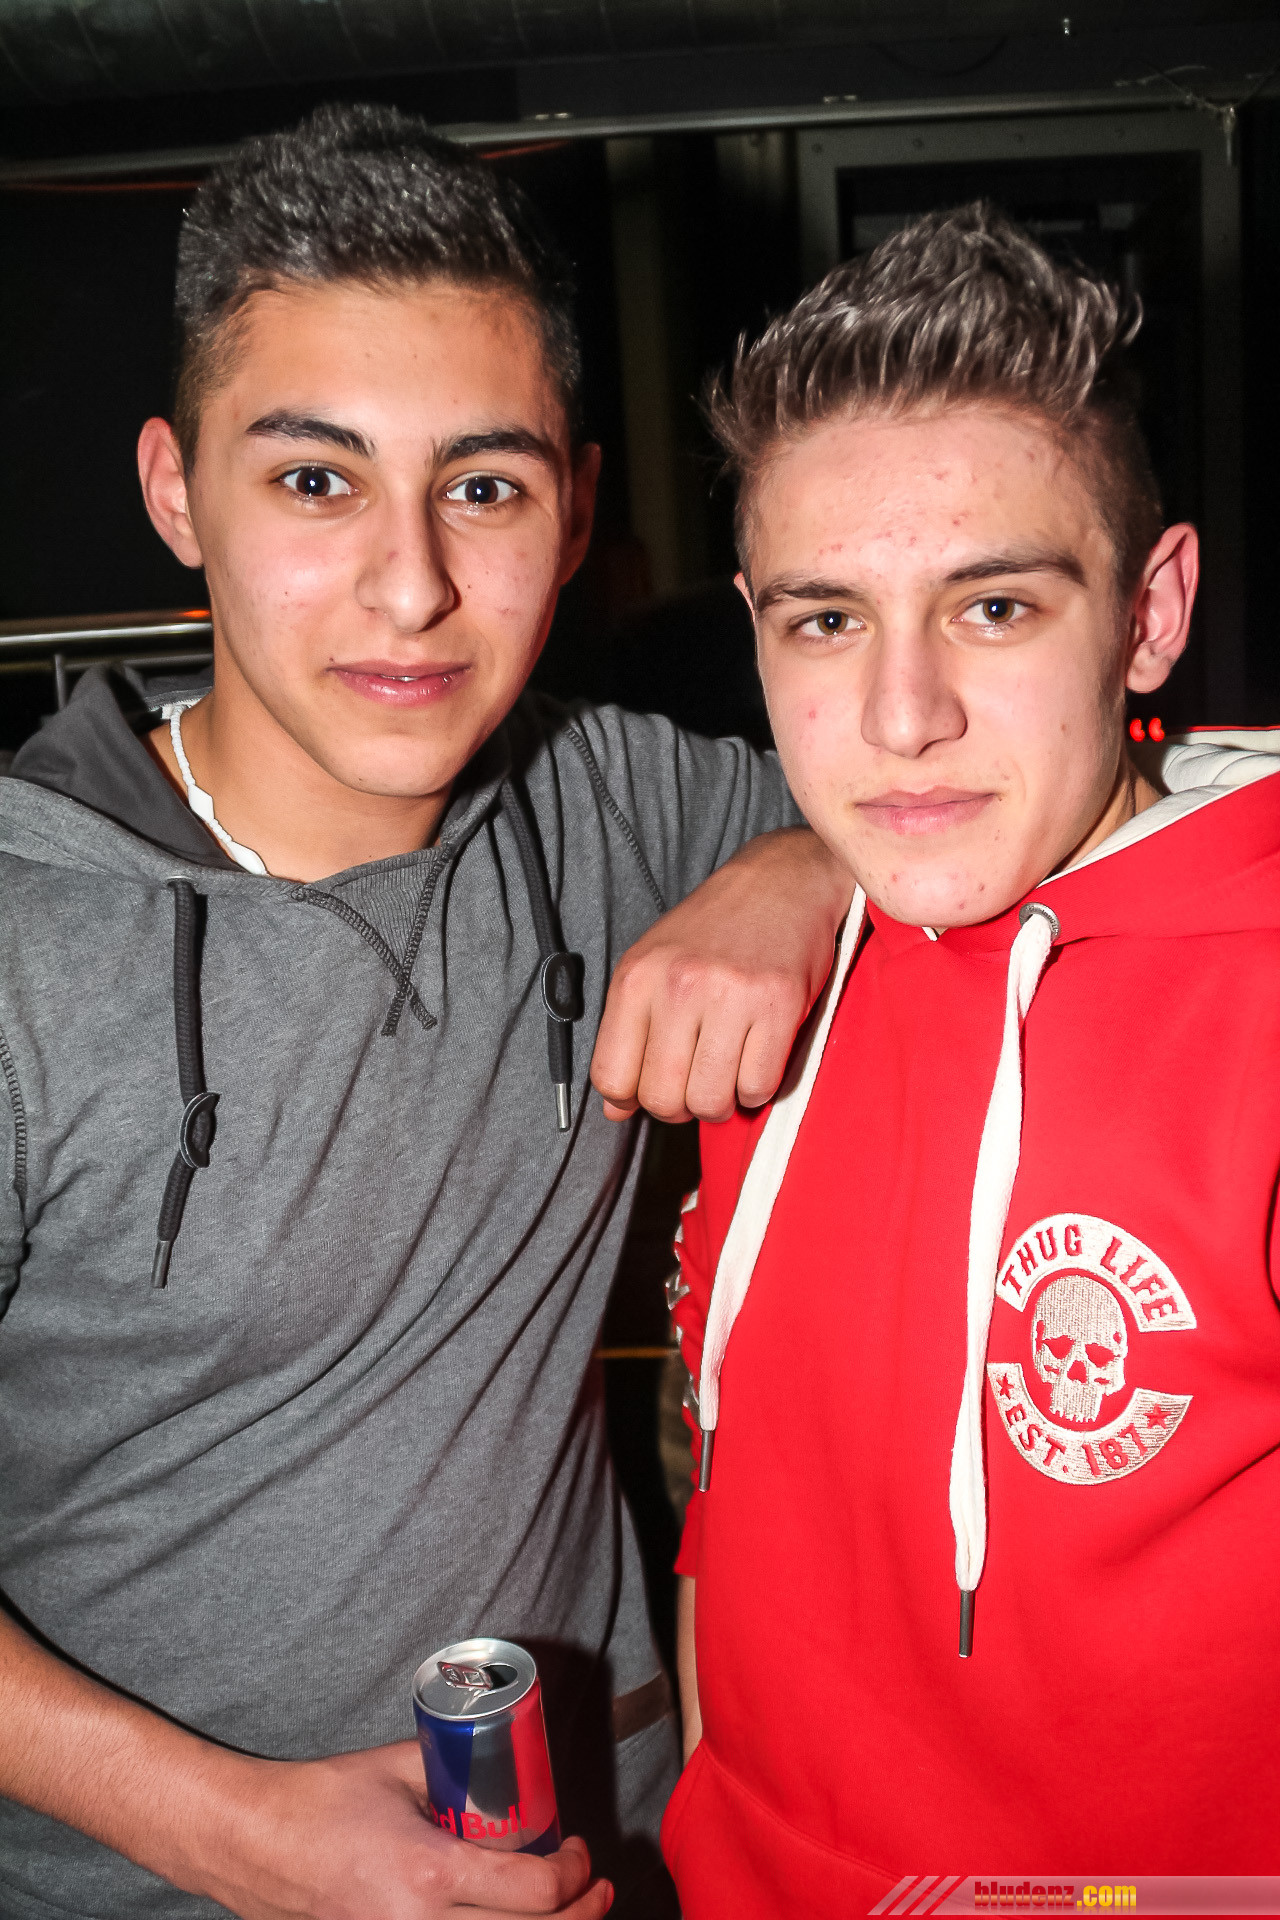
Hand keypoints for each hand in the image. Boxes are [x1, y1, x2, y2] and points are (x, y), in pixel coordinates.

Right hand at [199, 1740, 611, 1919]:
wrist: (253, 1845)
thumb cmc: (320, 1802)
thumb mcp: (399, 1768)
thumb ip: (457, 1772)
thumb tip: (503, 1771)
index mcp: (429, 1873)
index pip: (534, 1892)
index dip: (573, 1874)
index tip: (578, 1849)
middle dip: (581, 1916)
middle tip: (597, 1889)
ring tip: (570, 1916)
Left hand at [591, 828, 852, 1123]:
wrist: (779, 883)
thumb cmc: (713, 930)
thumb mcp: (652, 968)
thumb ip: (628, 1036)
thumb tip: (615, 1109)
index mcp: (637, 977)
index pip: (612, 1076)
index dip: (631, 1099)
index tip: (653, 1087)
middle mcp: (678, 986)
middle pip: (662, 1098)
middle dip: (680, 1108)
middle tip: (695, 1085)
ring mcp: (730, 996)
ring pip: (710, 1101)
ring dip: (721, 1104)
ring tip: (727, 1076)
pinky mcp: (779, 1005)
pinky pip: (758, 1087)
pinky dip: (756, 1091)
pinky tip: (755, 1063)